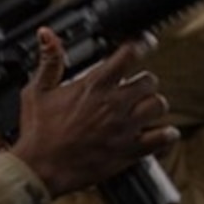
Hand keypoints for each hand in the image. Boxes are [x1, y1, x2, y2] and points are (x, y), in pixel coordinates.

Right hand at [14, 28, 177, 199]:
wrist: (40, 170)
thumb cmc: (38, 133)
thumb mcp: (37, 91)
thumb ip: (49, 60)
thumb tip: (46, 34)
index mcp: (94, 85)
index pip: (129, 54)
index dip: (142, 44)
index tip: (146, 43)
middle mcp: (114, 104)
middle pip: (149, 80)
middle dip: (144, 81)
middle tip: (136, 87)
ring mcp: (124, 128)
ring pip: (159, 106)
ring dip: (154, 105)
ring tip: (146, 109)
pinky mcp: (129, 151)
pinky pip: (162, 139)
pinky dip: (166, 135)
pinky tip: (163, 134)